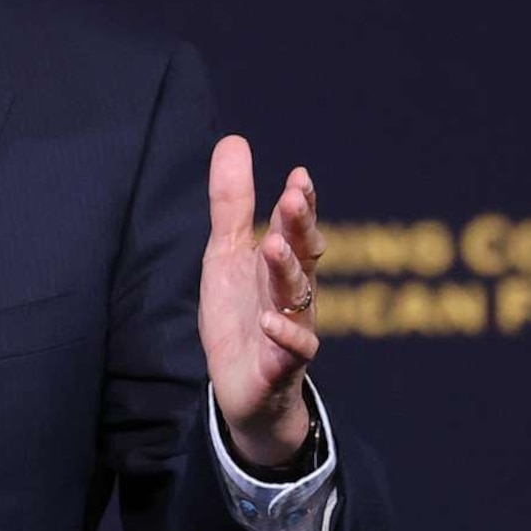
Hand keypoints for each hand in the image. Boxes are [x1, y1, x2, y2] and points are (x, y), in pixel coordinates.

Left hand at [199, 135, 319, 468]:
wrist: (246, 391)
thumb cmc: (241, 316)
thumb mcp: (227, 255)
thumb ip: (233, 204)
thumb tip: (235, 140)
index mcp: (283, 265)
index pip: (297, 229)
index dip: (300, 204)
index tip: (298, 177)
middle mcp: (294, 295)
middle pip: (303, 257)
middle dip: (300, 228)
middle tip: (292, 199)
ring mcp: (290, 332)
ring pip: (296, 299)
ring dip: (286, 272)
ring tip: (272, 247)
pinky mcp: (278, 369)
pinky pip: (288, 353)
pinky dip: (283, 337)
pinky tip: (268, 321)